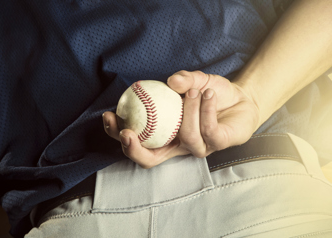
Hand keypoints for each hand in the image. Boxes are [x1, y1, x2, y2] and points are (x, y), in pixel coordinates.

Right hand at [102, 70, 259, 167]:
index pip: (137, 143)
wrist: (241, 98)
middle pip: (149, 160)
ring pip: (185, 138)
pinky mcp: (218, 144)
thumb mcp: (195, 81)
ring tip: (192, 91)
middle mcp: (178, 145)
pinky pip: (207, 130)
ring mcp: (198, 147)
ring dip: (186, 111)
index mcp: (165, 135)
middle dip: (132, 149)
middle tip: (127, 132)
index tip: (109, 116)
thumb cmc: (212, 94)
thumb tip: (170, 81)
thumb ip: (183, 79)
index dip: (118, 135)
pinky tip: (208, 94)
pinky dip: (205, 108)